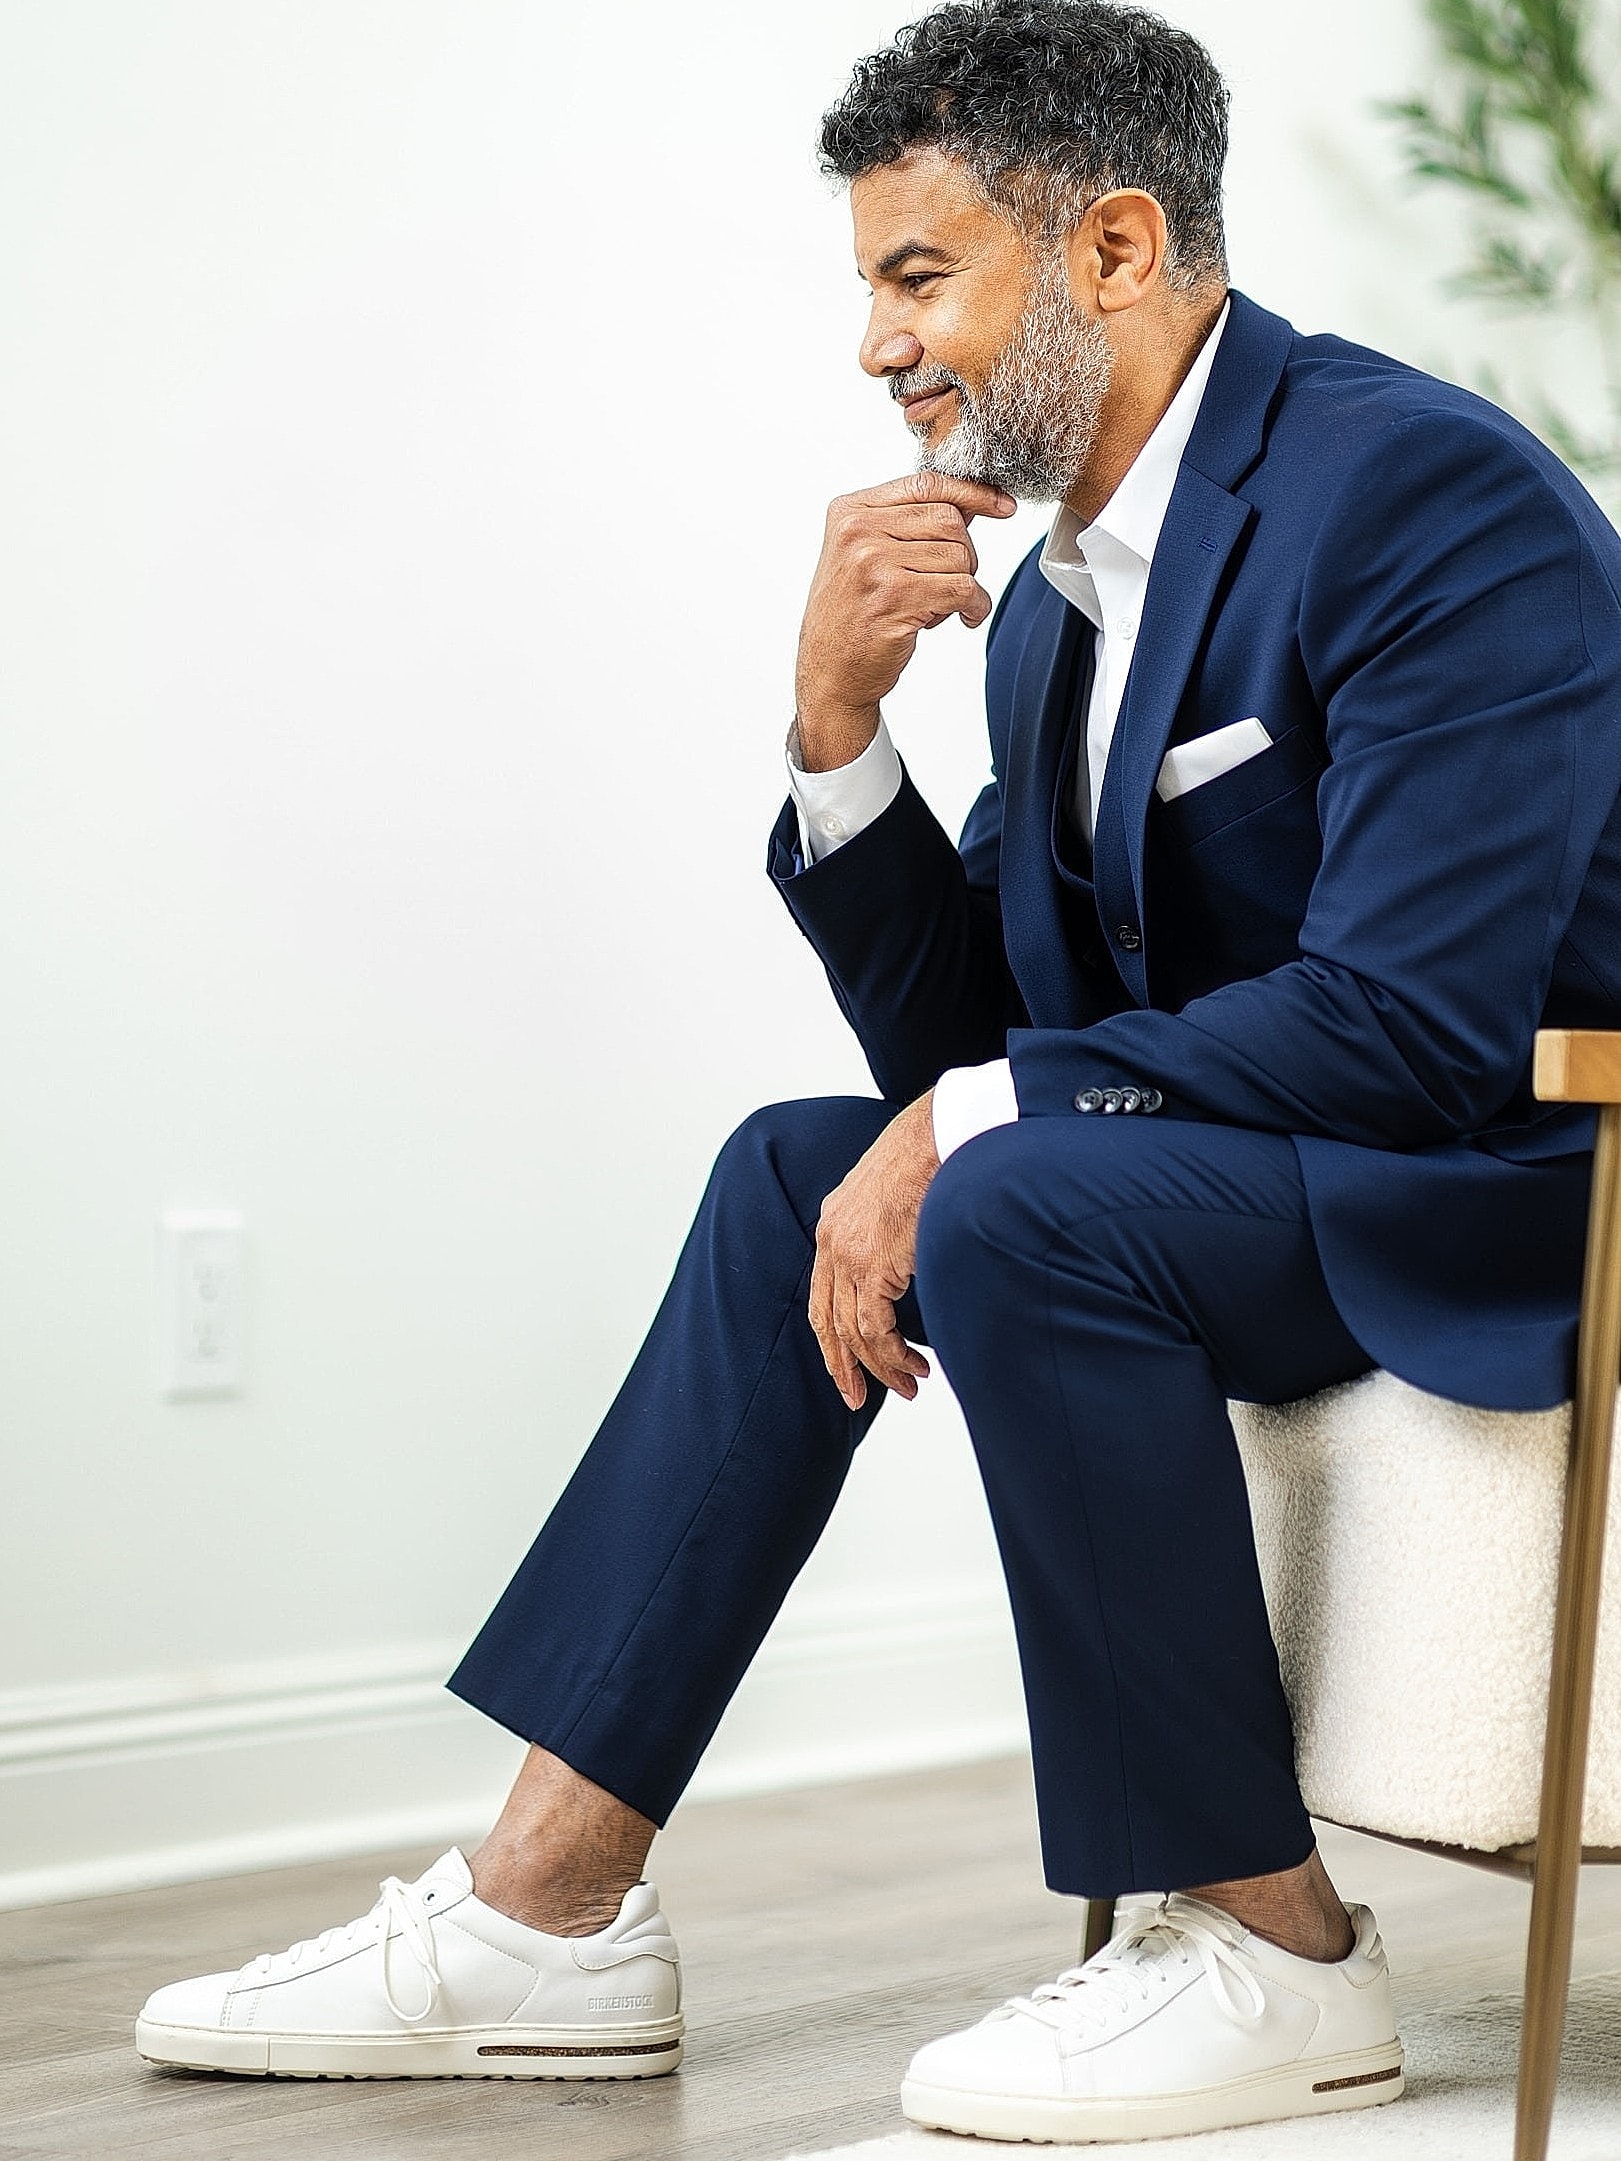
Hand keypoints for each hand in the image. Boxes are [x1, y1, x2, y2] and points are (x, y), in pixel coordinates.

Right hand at [794, 473, 1016, 772]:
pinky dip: (974, 606)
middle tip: (949, 584)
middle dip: (964, 554)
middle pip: (949, 520)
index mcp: (849, 511)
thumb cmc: (851, 617)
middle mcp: (857, 530)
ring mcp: (874, 562)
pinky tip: (962, 618)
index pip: (926, 483)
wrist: (830, 674)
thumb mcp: (866, 556)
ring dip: (964, 585)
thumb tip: (971, 503)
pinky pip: (963, 588)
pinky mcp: (895, 596)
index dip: (972, 492)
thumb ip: (909, 524)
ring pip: (959, 556)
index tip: (1003, 505)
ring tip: (939, 606)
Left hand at [809, 1093, 940, 1410]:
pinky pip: (876, 1328)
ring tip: (910, 1384)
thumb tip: (900, 1264)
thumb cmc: (926, 1158)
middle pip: (828, 1322)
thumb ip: (882, 1230)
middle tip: (858, 1398)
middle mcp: (831, 1242)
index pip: (822, 1297)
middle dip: (844, 1366)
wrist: (936, 1136)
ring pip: (855, 1332)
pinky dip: (894, 1355)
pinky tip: (915, 1365)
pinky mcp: (873, 1265)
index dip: (832, 1338)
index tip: (847, 1368)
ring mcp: (849, 1255)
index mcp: (832, 1225)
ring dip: (883, 1367)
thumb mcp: (890, 1196)